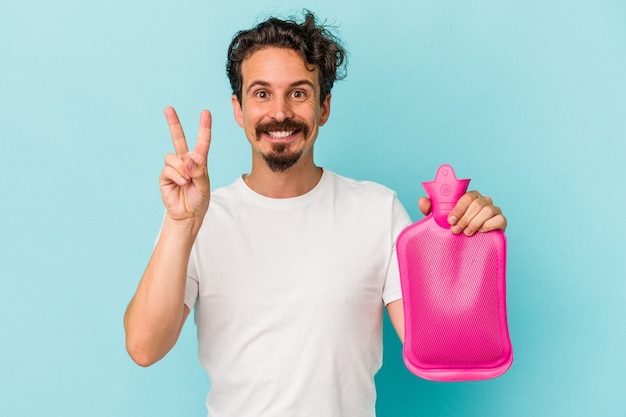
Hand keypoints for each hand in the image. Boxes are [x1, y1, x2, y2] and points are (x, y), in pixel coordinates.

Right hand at [160, 107, 211, 221]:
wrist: (188, 214)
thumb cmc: (199, 199)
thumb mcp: (204, 185)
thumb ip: (199, 171)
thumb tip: (188, 159)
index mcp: (199, 161)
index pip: (202, 141)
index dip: (204, 127)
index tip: (205, 113)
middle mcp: (185, 161)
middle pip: (178, 138)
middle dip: (173, 123)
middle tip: (168, 108)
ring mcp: (174, 167)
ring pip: (173, 157)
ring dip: (181, 168)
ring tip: (187, 180)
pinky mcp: (165, 176)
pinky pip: (168, 169)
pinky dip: (176, 175)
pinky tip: (181, 183)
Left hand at [418, 190, 506, 235]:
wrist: (467, 242)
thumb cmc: (454, 226)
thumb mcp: (439, 219)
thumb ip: (430, 209)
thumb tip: (423, 201)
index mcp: (470, 196)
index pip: (466, 196)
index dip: (458, 208)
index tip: (450, 220)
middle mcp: (483, 201)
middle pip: (477, 204)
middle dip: (464, 218)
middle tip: (455, 230)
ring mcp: (494, 210)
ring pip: (487, 211)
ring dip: (475, 222)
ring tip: (466, 233)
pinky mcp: (501, 221)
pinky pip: (499, 219)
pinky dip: (489, 225)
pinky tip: (480, 232)